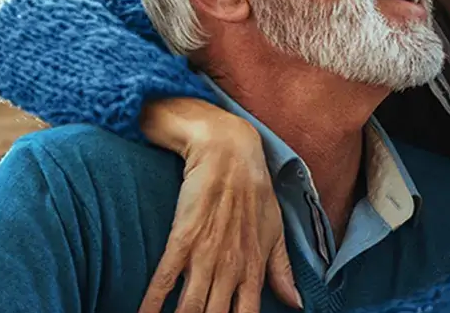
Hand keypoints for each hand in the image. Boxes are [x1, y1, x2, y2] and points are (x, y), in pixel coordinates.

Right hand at [137, 102, 300, 312]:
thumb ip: (282, 271)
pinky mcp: (182, 238)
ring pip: (190, 307)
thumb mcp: (275, 231)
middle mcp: (231, 268)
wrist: (228, 151)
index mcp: (253, 269)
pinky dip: (152, 301)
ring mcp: (205, 254)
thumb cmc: (255, 190)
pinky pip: (165, 278)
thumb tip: (296, 303)